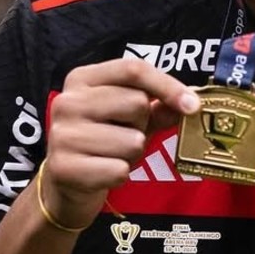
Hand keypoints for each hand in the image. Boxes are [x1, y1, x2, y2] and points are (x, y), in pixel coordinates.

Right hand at [39, 58, 199, 228]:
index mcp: (82, 78)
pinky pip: (119, 170)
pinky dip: (120, 176)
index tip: (193, 105)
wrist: (65, 184)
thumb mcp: (130, 117)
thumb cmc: (102, 141)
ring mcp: (62, 134)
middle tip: (124, 135)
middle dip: (142, 125)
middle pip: (136, 103)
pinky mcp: (63, 168)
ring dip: (132, 154)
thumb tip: (191, 102)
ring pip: (132, 141)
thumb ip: (159, 106)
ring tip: (112, 155)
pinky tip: (103, 173)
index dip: (168, 85)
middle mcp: (67, 101)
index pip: (133, 69)